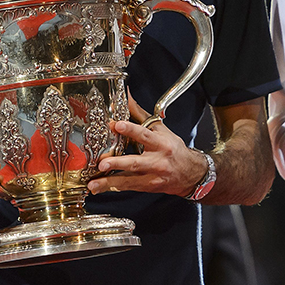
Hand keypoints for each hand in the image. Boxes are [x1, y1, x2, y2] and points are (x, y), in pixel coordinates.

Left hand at [87, 93, 206, 196]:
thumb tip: (126, 96)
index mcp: (161, 143)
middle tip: (103, 163)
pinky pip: (128, 187)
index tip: (117, 125)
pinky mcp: (147, 187)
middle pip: (136, 162)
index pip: (145, 135)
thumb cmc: (173, 149)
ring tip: (94, 183)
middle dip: (118, 163)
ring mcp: (152, 176)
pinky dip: (111, 188)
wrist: (190, 173)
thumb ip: (140, 114)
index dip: (131, 129)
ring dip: (109, 182)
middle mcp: (157, 161)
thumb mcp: (160, 129)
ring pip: (129, 180)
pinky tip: (97, 188)